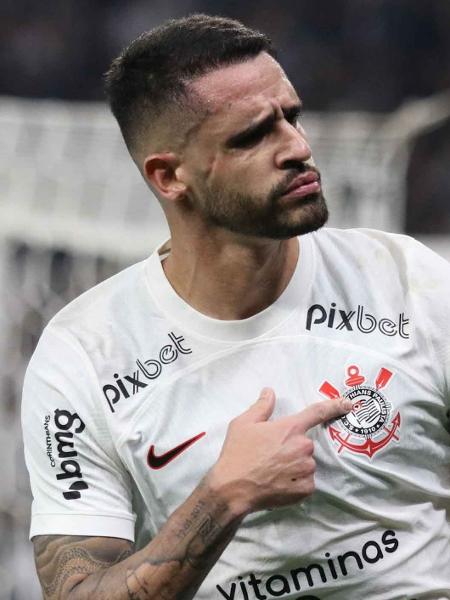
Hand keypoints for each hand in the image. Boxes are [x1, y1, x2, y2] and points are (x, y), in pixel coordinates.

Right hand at [207, 387, 351, 515]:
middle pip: (305, 443)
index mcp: (290, 428)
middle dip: (292, 446)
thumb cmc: (237, 453)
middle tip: (270, 454)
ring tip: (272, 471)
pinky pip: (306, 482)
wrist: (232, 488)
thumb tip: (270, 391)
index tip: (348, 403)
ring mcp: (305, 469)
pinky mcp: (305, 489)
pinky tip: (278, 483)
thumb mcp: (243, 423)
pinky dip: (296, 483)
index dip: (334, 406)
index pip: (317, 412)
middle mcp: (303, 447)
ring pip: (306, 463)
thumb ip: (261, 406)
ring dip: (294, 465)